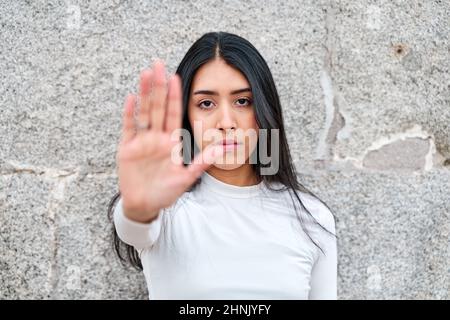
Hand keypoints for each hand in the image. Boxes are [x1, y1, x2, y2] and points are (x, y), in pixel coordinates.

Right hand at [116, 60, 222, 222]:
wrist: (145, 205)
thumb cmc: (165, 193)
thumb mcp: (186, 178)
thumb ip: (202, 162)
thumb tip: (225, 148)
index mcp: (170, 141)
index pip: (173, 113)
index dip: (174, 96)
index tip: (177, 77)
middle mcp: (156, 137)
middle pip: (157, 107)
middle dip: (158, 86)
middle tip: (159, 64)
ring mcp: (141, 141)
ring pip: (143, 112)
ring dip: (144, 93)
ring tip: (146, 73)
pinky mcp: (127, 148)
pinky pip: (128, 127)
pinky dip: (129, 113)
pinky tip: (130, 97)